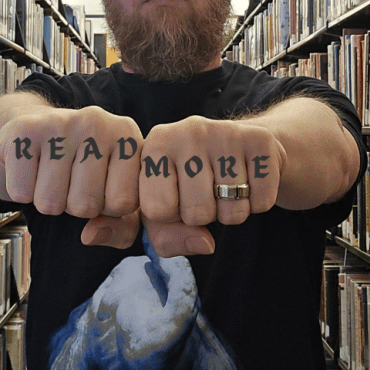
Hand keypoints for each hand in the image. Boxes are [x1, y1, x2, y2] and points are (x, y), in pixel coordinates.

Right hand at [0, 104, 144, 226]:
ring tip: (52, 176)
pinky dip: (22, 192)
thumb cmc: (83, 170)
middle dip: (75, 207)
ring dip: (48, 202)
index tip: (101, 189)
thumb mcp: (114, 197)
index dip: (108, 208)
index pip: (124, 202)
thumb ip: (121, 228)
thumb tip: (91, 236)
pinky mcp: (24, 131)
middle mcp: (98, 123)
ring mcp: (60, 123)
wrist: (36, 133)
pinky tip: (31, 170)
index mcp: (128, 137)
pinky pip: (21, 193)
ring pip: (50, 203)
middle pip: (86, 205)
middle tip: (71, 183)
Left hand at [85, 116, 286, 256]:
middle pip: (197, 214)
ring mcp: (224, 132)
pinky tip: (250, 182)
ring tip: (227, 189)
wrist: (249, 150)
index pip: (157, 210)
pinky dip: (259, 203)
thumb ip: (136, 232)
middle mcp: (186, 130)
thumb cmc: (194, 184)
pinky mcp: (259, 140)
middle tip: (205, 195)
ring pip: (232, 210)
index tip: (174, 200)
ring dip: (233, 212)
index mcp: (153, 145)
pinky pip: (261, 201)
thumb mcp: (162, 208)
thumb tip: (108, 238)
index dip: (170, 218)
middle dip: (204, 218)